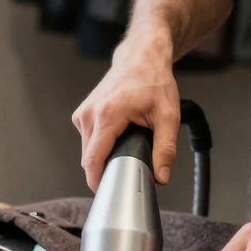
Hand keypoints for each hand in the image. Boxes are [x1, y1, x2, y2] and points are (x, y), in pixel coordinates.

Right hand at [72, 37, 179, 190]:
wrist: (141, 57)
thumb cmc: (153, 81)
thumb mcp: (168, 116)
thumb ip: (166, 148)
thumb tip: (161, 175)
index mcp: (108, 114)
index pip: (93, 159)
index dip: (97, 180)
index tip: (107, 193)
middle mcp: (90, 113)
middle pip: (89, 158)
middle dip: (105, 169)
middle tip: (128, 170)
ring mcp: (83, 113)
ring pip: (87, 150)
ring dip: (103, 156)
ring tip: (125, 148)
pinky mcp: (82, 113)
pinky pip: (87, 140)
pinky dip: (100, 145)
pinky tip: (116, 138)